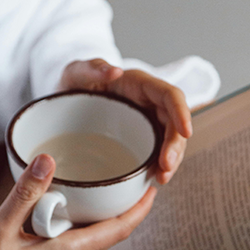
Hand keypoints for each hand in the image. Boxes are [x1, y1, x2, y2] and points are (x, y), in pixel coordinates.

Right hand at [0, 155, 155, 249]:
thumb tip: (48, 159)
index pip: (120, 229)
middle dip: (126, 207)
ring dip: (105, 218)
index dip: (141, 208)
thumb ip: (25, 193)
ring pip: (98, 242)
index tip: (153, 186)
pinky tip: (72, 212)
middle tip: (131, 177)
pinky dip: (86, 228)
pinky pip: (82, 248)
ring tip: (106, 189)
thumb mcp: (0, 229)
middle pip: (113, 233)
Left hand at [59, 59, 191, 184]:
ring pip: (168, 141)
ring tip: (161, 179)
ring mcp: (145, 122)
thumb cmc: (72, 83)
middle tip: (165, 169)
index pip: (170, 96)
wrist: (62, 103)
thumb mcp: (75, 72)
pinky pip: (155, 153)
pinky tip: (152, 181)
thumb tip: (115, 71)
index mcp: (140, 84)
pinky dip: (157, 168)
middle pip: (174, 123)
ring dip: (170, 160)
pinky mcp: (139, 140)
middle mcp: (148, 103)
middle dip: (175, 146)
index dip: (182, 113)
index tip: (186, 133)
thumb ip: (91, 68)